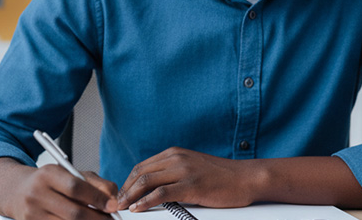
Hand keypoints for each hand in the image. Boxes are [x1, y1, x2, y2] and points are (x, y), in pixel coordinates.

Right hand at [2, 164, 119, 219]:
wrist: (17, 192)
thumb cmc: (49, 182)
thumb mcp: (69, 174)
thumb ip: (95, 183)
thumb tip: (113, 200)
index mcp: (48, 174)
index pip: (76, 188)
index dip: (97, 198)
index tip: (113, 206)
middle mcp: (37, 194)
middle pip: (74, 213)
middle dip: (97, 219)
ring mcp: (33, 214)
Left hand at [117, 147, 257, 212]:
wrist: (246, 178)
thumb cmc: (222, 177)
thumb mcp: (193, 168)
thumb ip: (174, 173)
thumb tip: (155, 188)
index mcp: (175, 153)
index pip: (142, 166)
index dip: (127, 181)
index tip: (121, 194)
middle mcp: (177, 158)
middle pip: (140, 172)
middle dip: (124, 189)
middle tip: (115, 203)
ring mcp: (184, 170)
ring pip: (147, 181)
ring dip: (130, 195)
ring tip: (122, 207)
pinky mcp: (192, 184)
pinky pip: (161, 193)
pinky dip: (146, 201)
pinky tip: (138, 208)